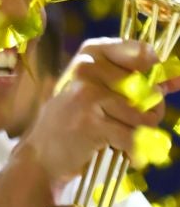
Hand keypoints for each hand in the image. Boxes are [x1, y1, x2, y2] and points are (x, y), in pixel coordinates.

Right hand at [17, 37, 175, 192]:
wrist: (40, 156)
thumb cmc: (71, 123)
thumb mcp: (94, 93)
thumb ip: (128, 84)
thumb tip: (171, 82)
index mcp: (89, 56)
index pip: (138, 51)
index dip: (151, 65)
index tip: (155, 77)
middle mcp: (87, 70)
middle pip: (146, 91)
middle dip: (149, 114)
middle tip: (134, 126)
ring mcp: (88, 96)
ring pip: (142, 117)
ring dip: (141, 136)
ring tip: (125, 141)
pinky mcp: (92, 123)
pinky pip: (133, 138)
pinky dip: (135, 152)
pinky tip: (127, 155)